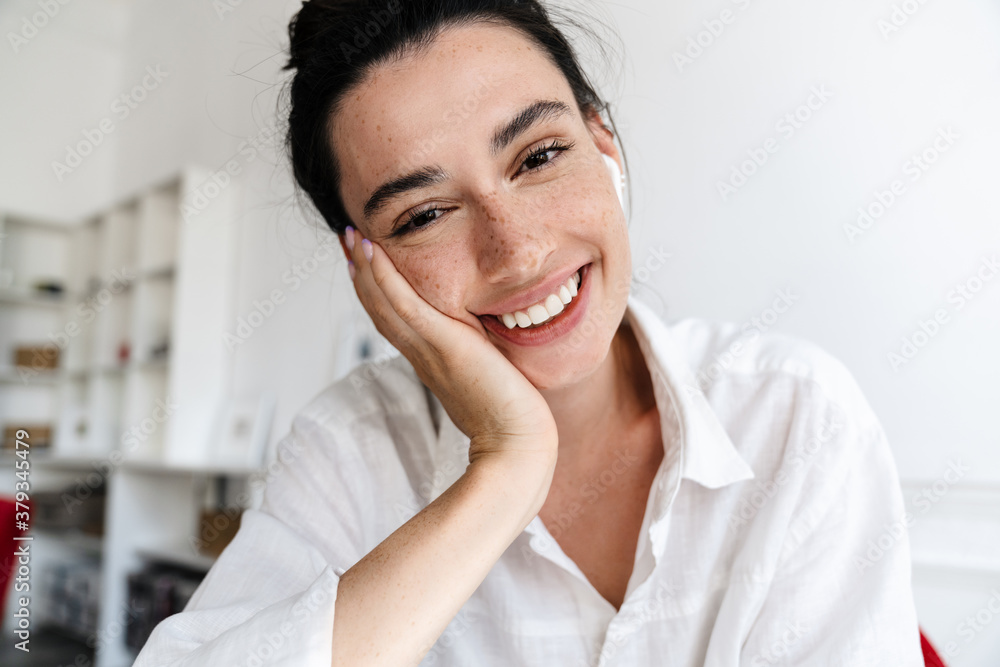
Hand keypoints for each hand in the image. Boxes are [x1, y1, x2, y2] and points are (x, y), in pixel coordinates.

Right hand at [345, 227, 557, 465]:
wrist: (516, 447)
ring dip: (364, 268)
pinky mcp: (442, 345)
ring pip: (383, 303)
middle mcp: (422, 356)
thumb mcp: (493, 377)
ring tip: (351, 238)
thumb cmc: (513, 421)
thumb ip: (484, 356)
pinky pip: (403, 305)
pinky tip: (372, 252)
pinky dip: (384, 277)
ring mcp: (428, 350)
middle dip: (361, 273)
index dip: (377, 292)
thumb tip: (493, 340)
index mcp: (432, 362)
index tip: (366, 264)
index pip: (395, 321)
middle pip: (379, 309)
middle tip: (347, 241)